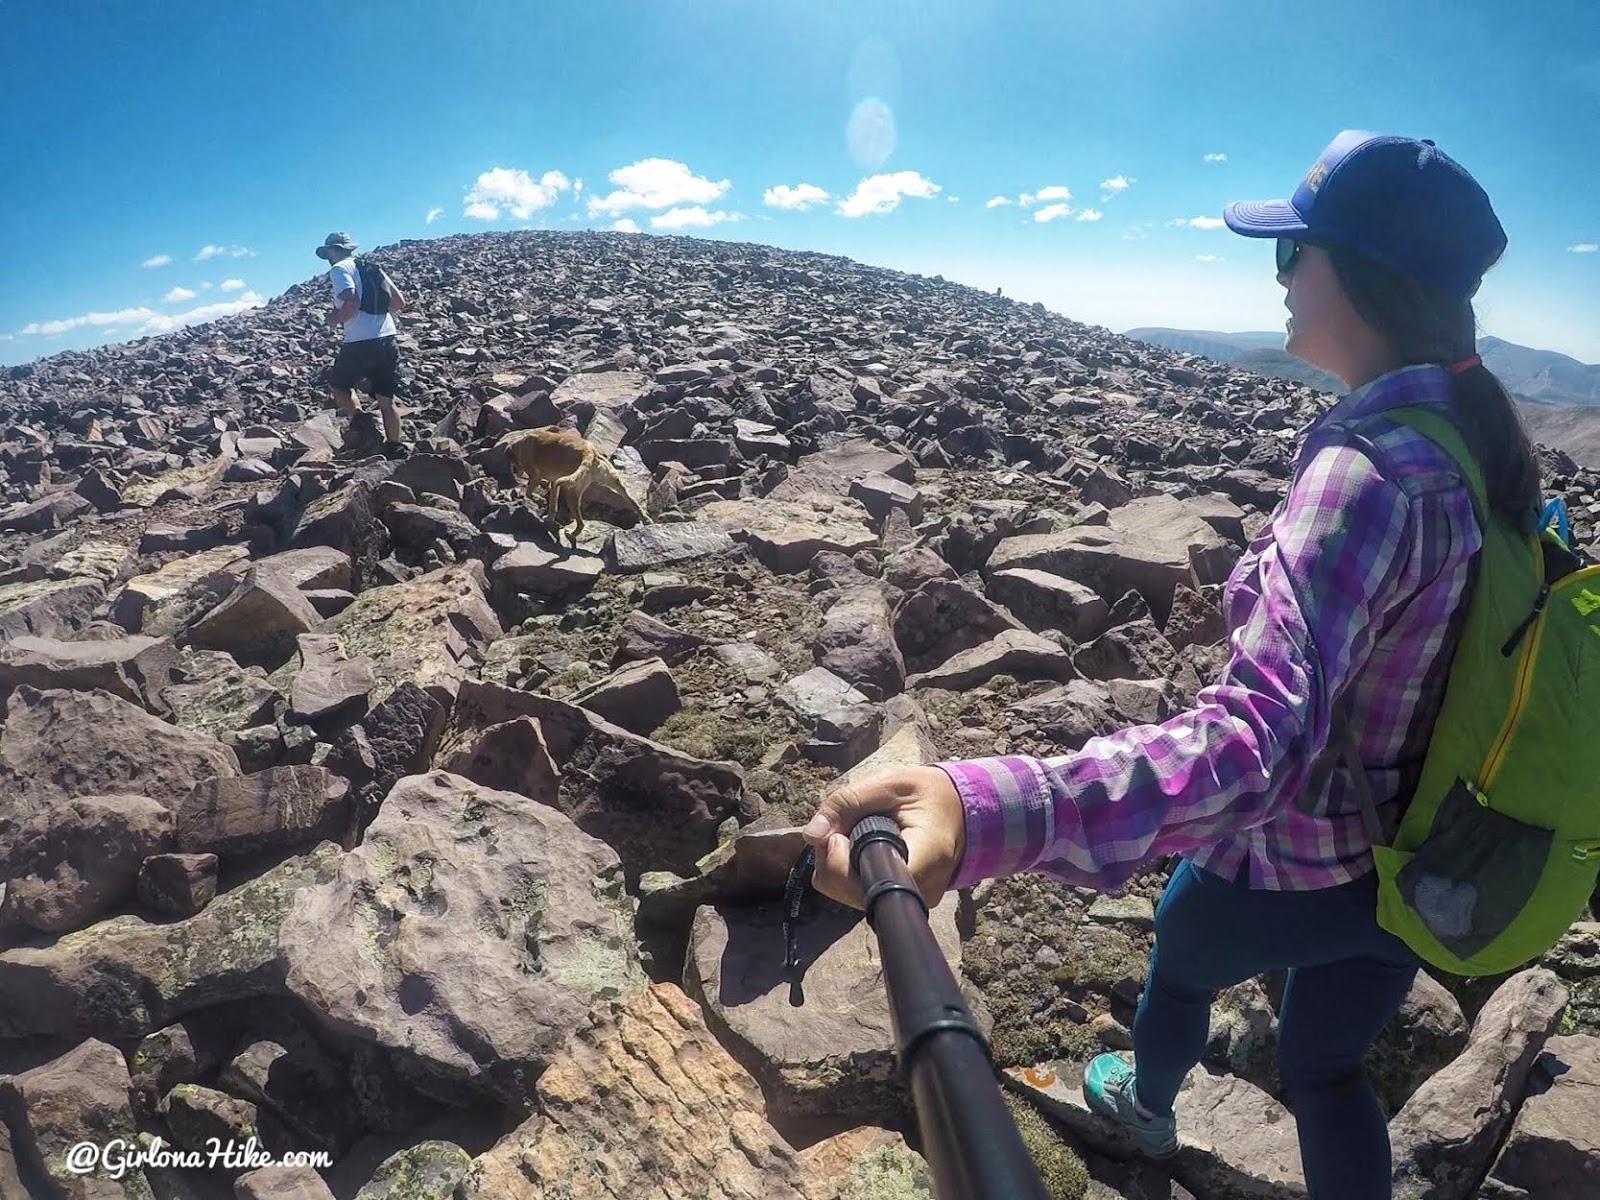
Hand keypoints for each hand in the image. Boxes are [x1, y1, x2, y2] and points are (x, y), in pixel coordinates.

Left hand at [802, 765, 965, 909]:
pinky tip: (857, 848)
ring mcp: (912, 901)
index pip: (870, 883)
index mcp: (927, 859)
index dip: (841, 862)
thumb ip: (847, 803)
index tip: (840, 833)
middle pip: (852, 893)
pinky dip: (847, 871)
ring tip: (855, 834)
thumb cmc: (929, 793)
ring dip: (838, 864)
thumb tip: (811, 835)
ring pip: (849, 896)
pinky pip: (857, 894)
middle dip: (834, 859)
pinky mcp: (900, 902)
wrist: (959, 810)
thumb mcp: (889, 783)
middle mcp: (921, 891)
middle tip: (844, 826)